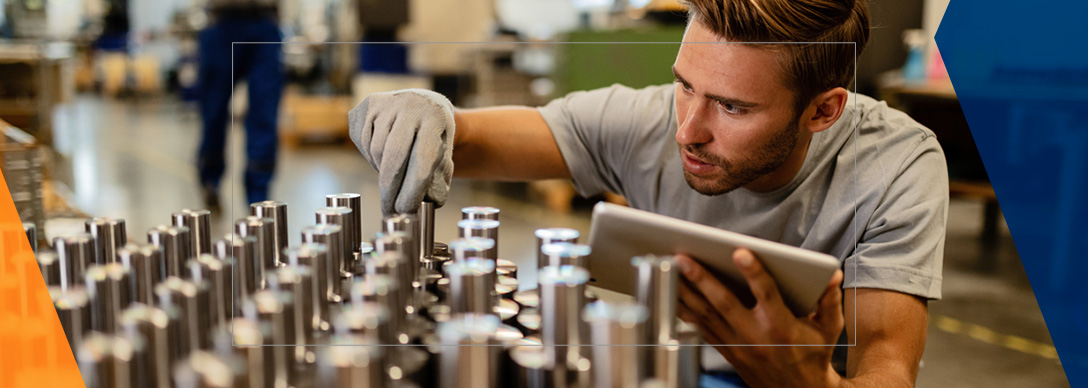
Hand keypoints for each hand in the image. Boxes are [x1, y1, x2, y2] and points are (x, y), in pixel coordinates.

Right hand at [348, 89, 454, 215]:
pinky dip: (371, 156)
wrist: (424, 103)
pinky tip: (383, 156)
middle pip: (395, 155)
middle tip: (390, 211)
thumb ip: (439, 178)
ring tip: (394, 177)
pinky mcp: (369, 104)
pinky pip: (363, 140)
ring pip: (377, 150)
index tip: (406, 211)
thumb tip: (430, 204)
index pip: (423, 158)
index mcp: (436, 118)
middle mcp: (411, 106)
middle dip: (390, 189)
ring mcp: (388, 102)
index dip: (413, 189)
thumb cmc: (435, 137)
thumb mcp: (445, 153)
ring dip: (382, 171)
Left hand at [676, 249, 844, 387]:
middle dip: (701, 278)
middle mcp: (755, 335)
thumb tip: (832, 274)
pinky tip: (673, 294)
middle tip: (683, 257)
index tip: (740, 252)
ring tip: (669, 268)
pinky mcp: (727, 351)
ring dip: (686, 291)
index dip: (754, 272)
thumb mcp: (829, 329)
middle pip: (724, 303)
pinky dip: (686, 311)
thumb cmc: (813, 355)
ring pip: (706, 315)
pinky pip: (702, 329)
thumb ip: (830, 300)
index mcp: (781, 325)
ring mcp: (737, 344)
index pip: (766, 293)